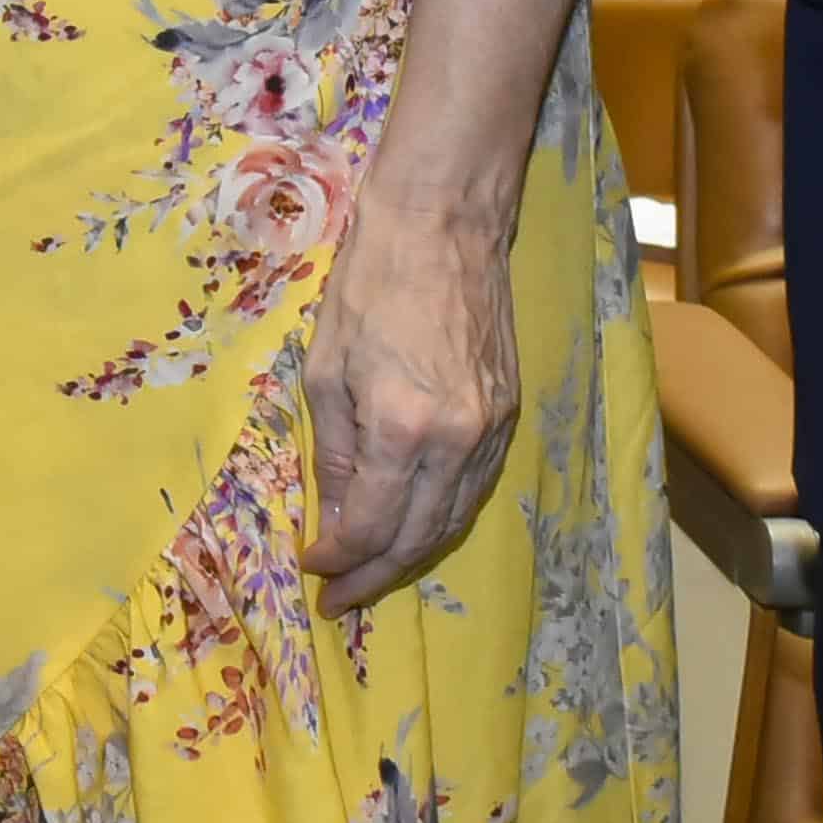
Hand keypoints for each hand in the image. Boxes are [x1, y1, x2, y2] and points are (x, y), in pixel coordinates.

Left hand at [296, 173, 522, 613]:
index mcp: (404, 428)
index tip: (312, 568)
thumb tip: (336, 515)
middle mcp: (459, 441)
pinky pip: (476, 489)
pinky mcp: (510, 415)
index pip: (373, 525)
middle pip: (420, 538)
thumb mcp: (326, 369)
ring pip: (455, 520)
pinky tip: (415, 525)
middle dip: (376, 576)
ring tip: (373, 573)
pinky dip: (444, 517)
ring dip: (413, 555)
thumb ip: (335, 451)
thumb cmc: (371, 284)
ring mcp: (493, 430)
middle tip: (340, 597)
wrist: (444, 224)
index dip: (339, 558)